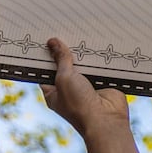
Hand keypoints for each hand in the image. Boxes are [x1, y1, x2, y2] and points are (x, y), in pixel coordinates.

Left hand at [41, 38, 151, 152]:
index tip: (44, 40)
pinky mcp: (103, 84)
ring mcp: (88, 87)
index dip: (45, 57)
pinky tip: (99, 45)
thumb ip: (61, 59)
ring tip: (81, 33)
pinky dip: (100, 60)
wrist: (106, 120)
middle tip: (63, 32)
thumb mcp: (64, 78)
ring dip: (84, 55)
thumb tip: (53, 42)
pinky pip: (100, 68)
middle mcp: (70, 90)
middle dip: (66, 53)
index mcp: (54, 92)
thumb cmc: (79, 106)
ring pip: (84, 66)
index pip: (46, 71)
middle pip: (66, 66)